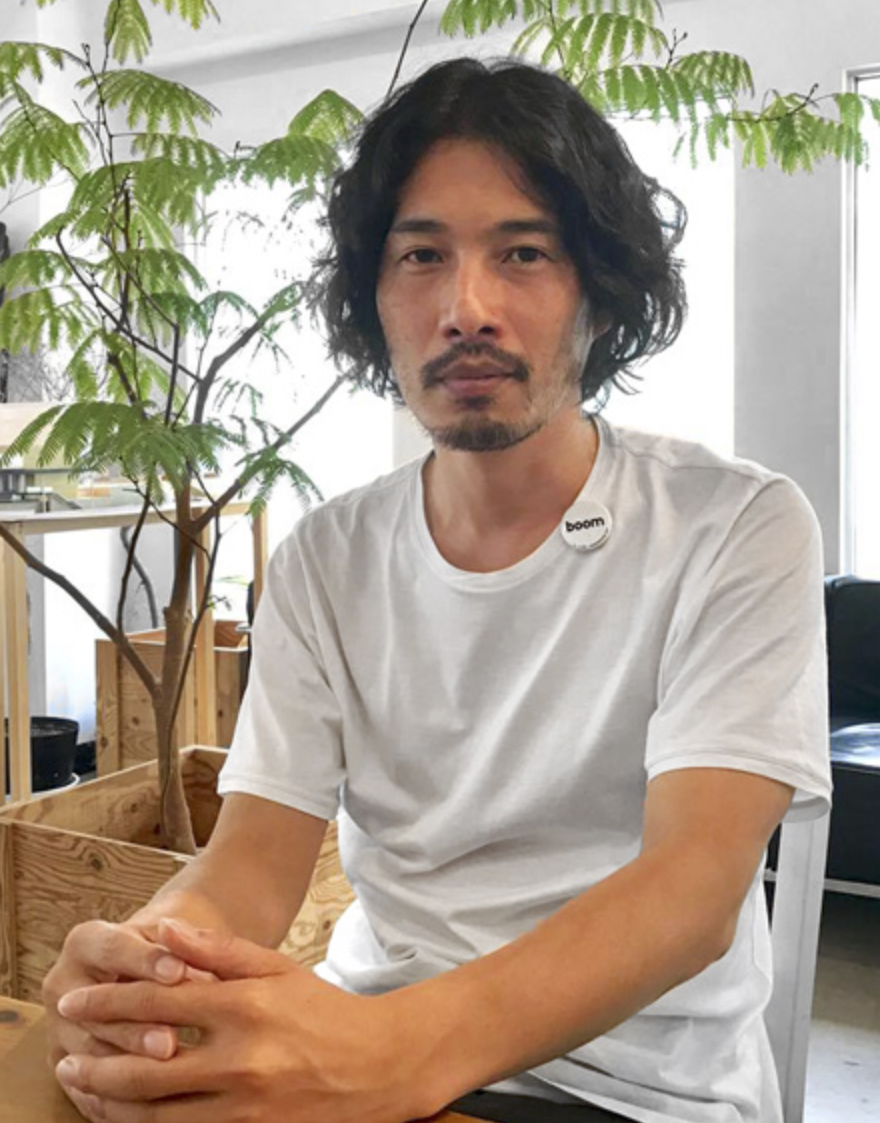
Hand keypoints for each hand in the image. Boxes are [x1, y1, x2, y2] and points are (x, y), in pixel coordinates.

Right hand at [43, 919, 191, 1117]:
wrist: (157, 972)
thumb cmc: (174, 950)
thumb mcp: (180, 939)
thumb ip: (187, 948)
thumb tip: (188, 966)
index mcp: (85, 942)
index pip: (112, 950)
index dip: (145, 961)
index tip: (179, 972)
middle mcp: (63, 985)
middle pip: (94, 1009)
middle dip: (134, 1027)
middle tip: (170, 1041)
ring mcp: (59, 1029)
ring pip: (89, 1054)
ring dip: (126, 1067)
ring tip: (167, 1072)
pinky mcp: (67, 1067)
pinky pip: (88, 1090)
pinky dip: (119, 1099)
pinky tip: (156, 1100)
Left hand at [53, 918, 437, 1122]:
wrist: (377, 1067)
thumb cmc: (323, 1010)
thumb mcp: (276, 968)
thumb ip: (219, 950)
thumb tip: (168, 931)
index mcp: (245, 1006)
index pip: (159, 1001)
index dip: (109, 1002)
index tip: (76, 1002)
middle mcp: (241, 1059)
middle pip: (146, 1070)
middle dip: (96, 1067)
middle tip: (66, 1060)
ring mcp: (245, 1107)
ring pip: (158, 1117)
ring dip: (112, 1108)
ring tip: (86, 1094)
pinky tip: (128, 1121)